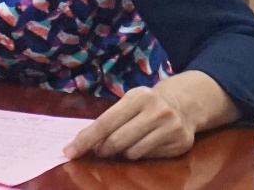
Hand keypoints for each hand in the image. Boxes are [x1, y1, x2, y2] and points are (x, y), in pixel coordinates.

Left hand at [63, 85, 194, 160]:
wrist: (183, 104)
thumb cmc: (146, 103)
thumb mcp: (129, 102)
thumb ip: (110, 118)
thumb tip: (86, 142)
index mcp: (138, 97)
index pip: (105, 122)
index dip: (86, 139)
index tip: (70, 151)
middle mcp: (156, 111)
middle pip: (117, 141)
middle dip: (103, 149)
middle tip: (98, 150)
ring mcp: (170, 128)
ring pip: (132, 153)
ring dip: (122, 153)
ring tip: (125, 143)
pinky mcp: (180, 144)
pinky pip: (149, 157)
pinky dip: (140, 155)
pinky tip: (144, 144)